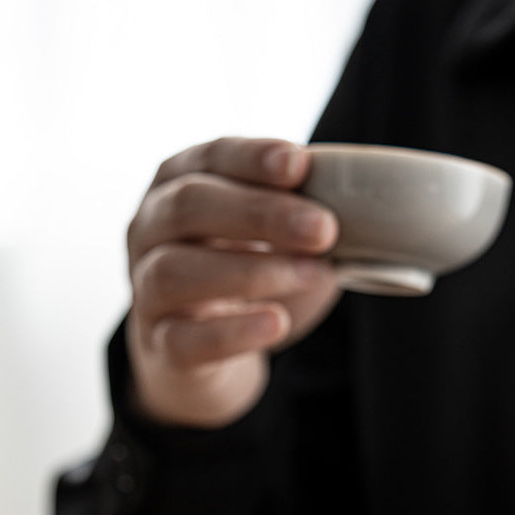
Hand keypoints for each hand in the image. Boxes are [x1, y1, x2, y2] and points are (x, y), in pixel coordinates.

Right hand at [126, 137, 340, 427]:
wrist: (201, 356)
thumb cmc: (244, 277)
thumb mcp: (273, 237)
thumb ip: (306, 215)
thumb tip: (368, 209)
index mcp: (179, 185)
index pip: (209, 158)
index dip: (252, 159)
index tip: (300, 165)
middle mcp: (150, 230)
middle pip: (189, 206)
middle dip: (261, 213)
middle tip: (323, 229)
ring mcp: (147, 289)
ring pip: (176, 271)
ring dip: (251, 271)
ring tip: (311, 275)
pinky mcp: (161, 346)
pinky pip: (185, 338)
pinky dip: (232, 332)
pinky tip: (273, 324)